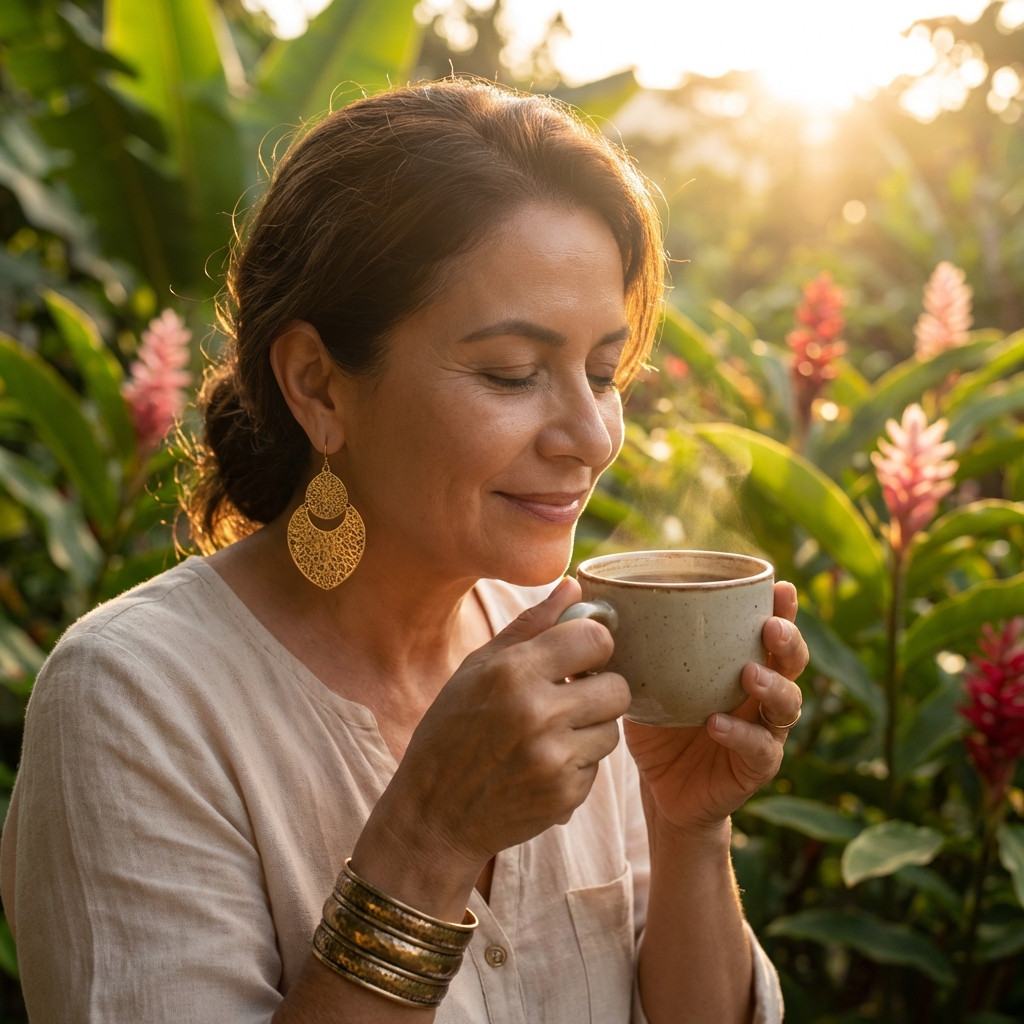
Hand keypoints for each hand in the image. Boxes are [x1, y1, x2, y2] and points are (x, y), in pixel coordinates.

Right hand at [352, 578, 629, 913]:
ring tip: (550, 734)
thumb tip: (574, 584)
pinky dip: (577, 764)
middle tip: (570, 698)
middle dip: (598, 690)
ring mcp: (554, 758)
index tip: (578, 656)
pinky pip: (598, 767)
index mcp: (513, 672)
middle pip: (617, 686)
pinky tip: (541, 765)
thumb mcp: (478, 668)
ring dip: (590, 730)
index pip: (596, 638)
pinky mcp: (566, 795)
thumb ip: (531, 625)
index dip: (592, 645)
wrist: (434, 815)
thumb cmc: (451, 730)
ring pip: (612, 729)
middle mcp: (537, 713)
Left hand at [624, 581, 807, 833]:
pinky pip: (759, 749)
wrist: (661, 789)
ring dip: (772, 685)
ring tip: (749, 674)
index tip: (779, 585)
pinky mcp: (756, 766)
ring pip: (787, 704)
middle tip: (770, 627)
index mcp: (741, 662)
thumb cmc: (657, 723)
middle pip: (791, 661)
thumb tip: (583, 603)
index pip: (769, 628)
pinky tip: (717, 724)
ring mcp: (764, 730)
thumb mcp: (640, 680)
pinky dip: (741, 735)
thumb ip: (625, 647)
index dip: (781, 607)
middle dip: (788, 640)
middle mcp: (761, 693)